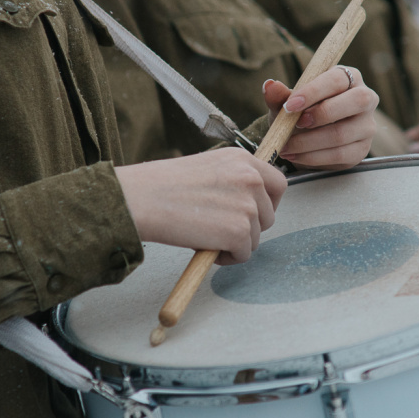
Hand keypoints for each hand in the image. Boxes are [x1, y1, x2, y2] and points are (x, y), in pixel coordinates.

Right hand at [115, 148, 286, 264]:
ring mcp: (247, 205)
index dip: (268, 203)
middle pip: (269, 215)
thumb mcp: (207, 168)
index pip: (277, 183)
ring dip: (235, 243)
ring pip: (256, 237)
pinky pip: (243, 254)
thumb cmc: (163, 186)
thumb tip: (246, 204)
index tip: (253, 214)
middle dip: (250, 227)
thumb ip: (232, 181)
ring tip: (206, 236)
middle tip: (221, 230)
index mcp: (242, 159)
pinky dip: (226, 258)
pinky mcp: (238, 231)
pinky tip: (205, 246)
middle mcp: (251, 179)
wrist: (140, 199)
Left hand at [262, 65, 378, 169]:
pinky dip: (312, 157)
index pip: (337, 79)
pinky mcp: (361, 149)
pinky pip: (339, 154)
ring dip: (309, 142)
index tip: (290, 105)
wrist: (305, 138)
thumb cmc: (300, 112)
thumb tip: (270, 85)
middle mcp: (365, 98)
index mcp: (349, 77)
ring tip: (286, 145)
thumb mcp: (287, 103)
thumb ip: (279, 95)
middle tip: (296, 124)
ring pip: (342, 133)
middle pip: (356, 101)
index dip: (314, 91)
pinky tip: (295, 155)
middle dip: (321, 114)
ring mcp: (367, 126)